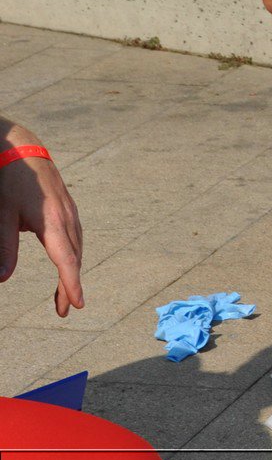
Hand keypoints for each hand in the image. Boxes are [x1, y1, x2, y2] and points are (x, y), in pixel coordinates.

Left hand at [0, 140, 84, 317]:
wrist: (23, 149)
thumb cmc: (10, 181)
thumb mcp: (2, 215)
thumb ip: (4, 248)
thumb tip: (3, 279)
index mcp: (52, 222)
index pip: (65, 260)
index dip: (70, 284)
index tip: (76, 304)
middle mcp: (67, 218)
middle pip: (74, 258)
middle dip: (70, 285)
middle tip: (64, 310)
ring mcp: (70, 212)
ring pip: (77, 248)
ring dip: (72, 272)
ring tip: (65, 294)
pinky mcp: (68, 208)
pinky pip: (75, 237)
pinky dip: (73, 255)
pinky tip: (68, 262)